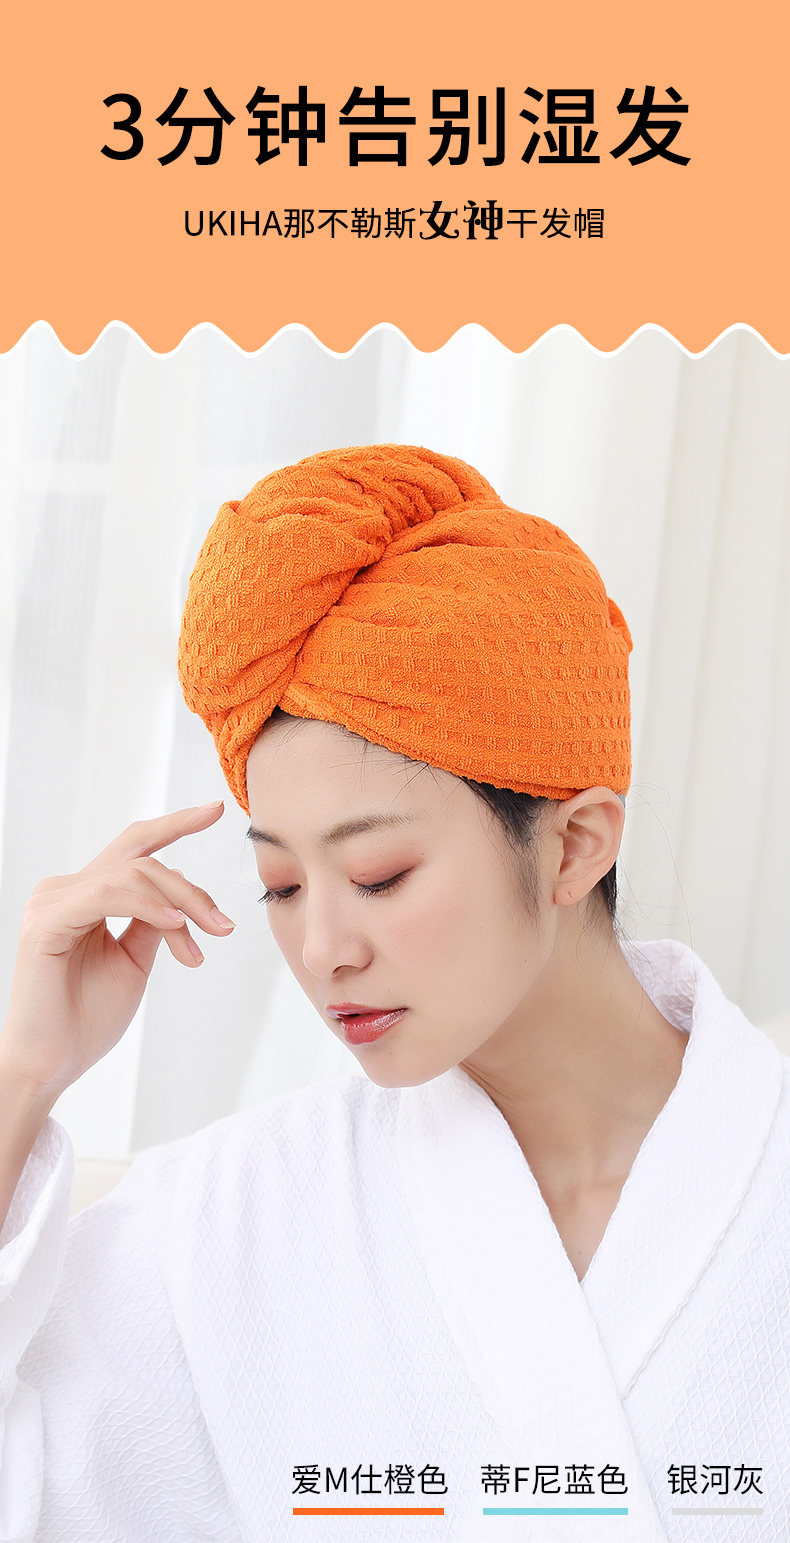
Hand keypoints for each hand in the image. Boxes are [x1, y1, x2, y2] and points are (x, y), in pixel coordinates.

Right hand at [0, 801, 234, 1101]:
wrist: (52, 1064)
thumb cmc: (87, 1017)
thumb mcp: (134, 960)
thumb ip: (153, 923)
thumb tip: (181, 895)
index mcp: (85, 894)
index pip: (134, 848)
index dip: (175, 824)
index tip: (216, 810)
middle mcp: (64, 889)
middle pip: (140, 858)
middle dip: (190, 886)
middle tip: (224, 924)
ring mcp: (50, 902)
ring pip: (132, 875)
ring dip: (179, 903)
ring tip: (205, 936)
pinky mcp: (44, 923)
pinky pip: (106, 895)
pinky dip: (147, 905)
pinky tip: (175, 925)